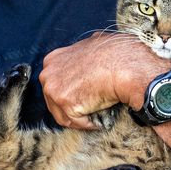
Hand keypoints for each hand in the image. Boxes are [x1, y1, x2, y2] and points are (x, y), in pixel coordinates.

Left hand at [39, 31, 170, 128]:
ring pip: (64, 115)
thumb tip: (91, 51)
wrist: (123, 65)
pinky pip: (76, 121)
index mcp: (52, 60)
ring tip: (98, 113)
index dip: (73, 94)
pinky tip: (100, 115)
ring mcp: (53, 88)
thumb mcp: (91, 46)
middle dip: (73, 108)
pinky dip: (88, 123)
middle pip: (55, 102)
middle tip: (92, 109)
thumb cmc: (114, 55)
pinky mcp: (64, 102)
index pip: (56, 85)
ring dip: (81, 117)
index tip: (86, 98)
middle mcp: (47, 74)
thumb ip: (82, 55)